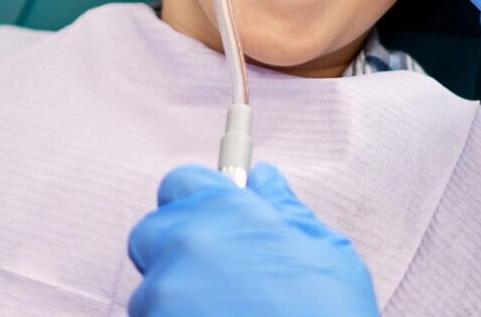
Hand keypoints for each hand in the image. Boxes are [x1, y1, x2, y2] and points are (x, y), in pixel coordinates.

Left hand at [127, 164, 376, 316]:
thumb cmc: (330, 315)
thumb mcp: (326, 254)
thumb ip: (285, 211)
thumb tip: (264, 178)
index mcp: (230, 212)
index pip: (180, 183)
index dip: (194, 203)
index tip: (207, 225)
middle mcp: (189, 243)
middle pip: (151, 233)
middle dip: (174, 252)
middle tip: (215, 281)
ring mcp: (165, 293)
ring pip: (150, 290)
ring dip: (175, 303)